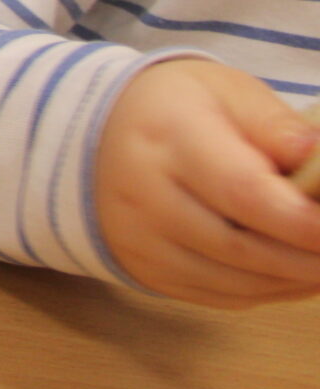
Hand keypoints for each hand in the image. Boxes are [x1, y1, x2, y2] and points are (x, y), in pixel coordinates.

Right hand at [95, 59, 319, 307]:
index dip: (303, 221)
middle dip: (310, 258)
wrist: (91, 133)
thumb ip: (277, 126)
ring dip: (296, 280)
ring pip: (234, 282)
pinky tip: (296, 273)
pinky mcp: (144, 271)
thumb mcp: (226, 91)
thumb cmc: (175, 107)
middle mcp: (143, 195)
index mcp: (167, 138)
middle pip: (241, 248)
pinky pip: (220, 296)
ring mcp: (139, 240)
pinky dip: (270, 292)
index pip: (242, 192)